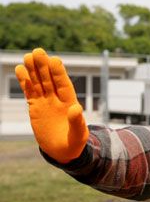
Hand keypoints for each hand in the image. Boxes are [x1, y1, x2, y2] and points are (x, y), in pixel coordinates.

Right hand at [15, 48, 88, 163]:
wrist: (62, 151)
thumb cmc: (74, 143)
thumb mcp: (78, 135)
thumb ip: (77, 122)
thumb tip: (76, 107)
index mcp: (70, 103)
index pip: (64, 85)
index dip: (59, 73)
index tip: (54, 60)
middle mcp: (58, 99)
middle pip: (50, 80)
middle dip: (44, 67)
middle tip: (38, 51)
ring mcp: (46, 101)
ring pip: (38, 83)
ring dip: (33, 70)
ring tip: (28, 56)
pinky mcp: (35, 106)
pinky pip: (29, 91)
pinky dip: (25, 81)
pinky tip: (20, 69)